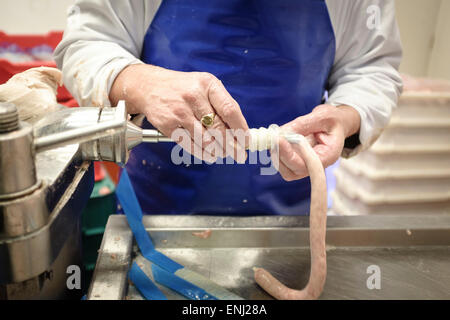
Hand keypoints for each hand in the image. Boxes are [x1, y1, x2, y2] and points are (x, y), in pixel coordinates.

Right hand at [110, 64, 248, 161]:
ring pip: (205, 139)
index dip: (241, 128)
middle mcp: (194, 96)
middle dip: (232, 146)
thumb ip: (221, 105)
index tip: (246, 141)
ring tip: (223, 155)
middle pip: (218, 128)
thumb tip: (240, 132)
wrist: (149, 86)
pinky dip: (202, 153)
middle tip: (239, 156)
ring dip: (218, 151)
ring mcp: (180, 111)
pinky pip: (189, 144)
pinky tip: (209, 155)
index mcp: (208, 85)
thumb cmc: (184, 89)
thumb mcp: (204, 87)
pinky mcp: (168, 124)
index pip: (230, 109)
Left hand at [272, 104, 360, 180]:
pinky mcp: (298, 161)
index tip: (279, 139)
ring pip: (286, 169)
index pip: (306, 164)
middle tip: (272, 136)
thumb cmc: (333, 120)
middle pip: (293, 171)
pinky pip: (283, 162)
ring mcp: (306, 165)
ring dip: (276, 153)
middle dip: (280, 154)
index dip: (289, 155)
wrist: (336, 124)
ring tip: (274, 136)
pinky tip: (276, 138)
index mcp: (328, 155)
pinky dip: (276, 151)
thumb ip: (303, 124)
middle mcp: (317, 165)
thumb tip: (282, 132)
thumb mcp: (322, 116)